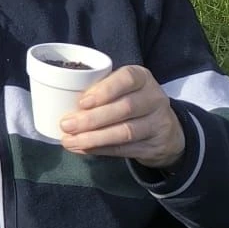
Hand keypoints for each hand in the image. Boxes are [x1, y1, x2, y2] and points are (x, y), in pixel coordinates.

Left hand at [59, 65, 185, 168]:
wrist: (165, 131)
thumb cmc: (131, 102)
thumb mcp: (122, 89)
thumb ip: (99, 92)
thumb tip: (62, 104)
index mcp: (142, 77)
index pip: (127, 79)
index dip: (104, 90)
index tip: (82, 102)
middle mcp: (154, 98)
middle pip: (125, 108)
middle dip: (92, 118)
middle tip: (66, 124)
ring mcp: (158, 123)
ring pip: (125, 132)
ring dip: (93, 138)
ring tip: (69, 141)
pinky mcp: (155, 145)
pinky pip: (125, 149)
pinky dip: (100, 150)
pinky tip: (82, 149)